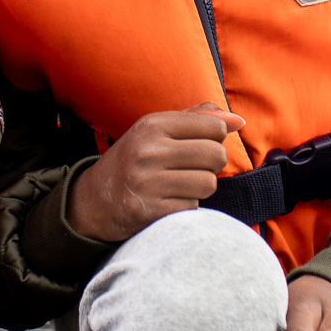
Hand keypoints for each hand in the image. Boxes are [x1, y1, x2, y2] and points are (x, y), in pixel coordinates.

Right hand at [66, 103, 243, 242]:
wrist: (91, 202)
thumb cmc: (133, 160)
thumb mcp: (156, 130)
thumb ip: (198, 119)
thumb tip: (238, 121)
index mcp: (152, 125)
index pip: (214, 127)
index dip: (216, 138)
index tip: (199, 145)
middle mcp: (149, 150)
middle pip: (216, 155)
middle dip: (211, 165)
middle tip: (190, 168)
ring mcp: (147, 182)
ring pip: (209, 183)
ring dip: (200, 188)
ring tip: (178, 185)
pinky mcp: (149, 211)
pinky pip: (192, 207)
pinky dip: (185, 206)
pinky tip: (167, 202)